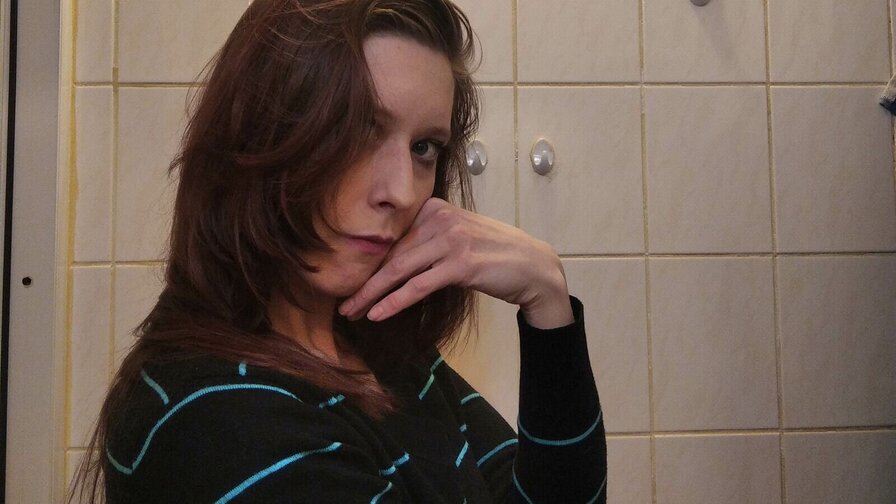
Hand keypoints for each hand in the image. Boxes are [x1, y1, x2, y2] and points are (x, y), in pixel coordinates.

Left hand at [338, 198, 573, 328]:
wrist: (534, 267)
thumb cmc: (495, 256)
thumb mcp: (458, 239)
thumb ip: (428, 242)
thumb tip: (392, 263)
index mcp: (435, 208)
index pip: (394, 239)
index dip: (369, 264)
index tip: (350, 282)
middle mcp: (441, 218)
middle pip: (391, 254)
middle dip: (364, 281)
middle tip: (342, 302)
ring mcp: (451, 239)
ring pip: (399, 270)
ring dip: (371, 294)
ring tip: (351, 311)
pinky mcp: (460, 263)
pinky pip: (418, 285)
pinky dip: (394, 301)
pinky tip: (377, 313)